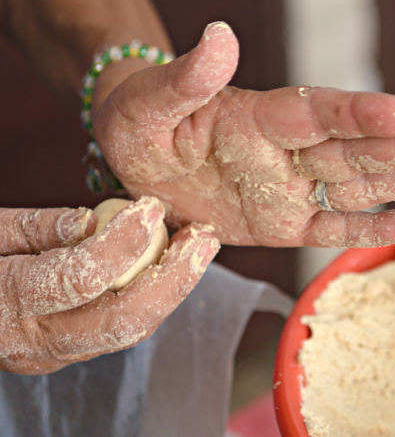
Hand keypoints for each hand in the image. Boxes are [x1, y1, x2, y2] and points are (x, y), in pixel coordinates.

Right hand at [0, 197, 218, 373]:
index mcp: (4, 301)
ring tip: (200, 247)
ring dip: (173, 288)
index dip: (120, 244)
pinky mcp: (67, 354)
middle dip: (173, 279)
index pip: (75, 279)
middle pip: (119, 321)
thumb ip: (38, 227)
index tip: (151, 209)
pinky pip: (120, 329)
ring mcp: (51, 355)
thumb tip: (92, 222)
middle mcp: (32, 340)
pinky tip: (173, 264)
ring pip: (128, 331)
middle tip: (204, 238)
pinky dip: (153, 297)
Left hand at [94, 22, 394, 247]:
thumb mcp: (147, 102)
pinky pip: (337, 228)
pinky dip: (378, 227)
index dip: (362, 112)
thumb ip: (187, 76)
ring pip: (364, 182)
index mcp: (259, 115)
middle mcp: (289, 149)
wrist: (139, 165)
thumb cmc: (142, 122)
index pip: (319, 112)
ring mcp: (293, 186)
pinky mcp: (288, 223)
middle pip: (359, 146)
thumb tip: (220, 34)